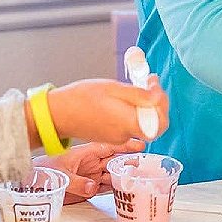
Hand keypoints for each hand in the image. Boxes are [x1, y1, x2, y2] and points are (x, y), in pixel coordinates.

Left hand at [33, 139, 145, 203]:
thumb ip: (77, 182)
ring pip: (113, 174)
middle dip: (129, 161)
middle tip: (145, 163)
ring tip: (140, 177)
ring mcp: (90, 175)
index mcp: (85, 153)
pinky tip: (126, 189)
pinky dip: (116, 188)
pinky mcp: (88, 188)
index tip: (139, 144)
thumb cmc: (43, 171)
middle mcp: (90, 163)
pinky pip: (106, 187)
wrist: (30, 183)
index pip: (109, 146)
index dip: (124, 145)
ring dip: (125, 175)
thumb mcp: (60, 175)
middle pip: (114, 160)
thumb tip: (92, 186)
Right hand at [46, 77, 168, 145]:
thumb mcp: (113, 88)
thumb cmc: (81, 98)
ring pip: (142, 122)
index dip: (163, 104)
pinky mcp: (112, 136)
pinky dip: (133, 111)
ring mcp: (119, 137)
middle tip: (149, 83)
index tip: (154, 85)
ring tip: (135, 86)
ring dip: (145, 105)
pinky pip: (130, 124)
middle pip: (154, 123)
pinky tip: (124, 98)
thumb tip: (158, 96)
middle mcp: (126, 134)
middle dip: (156, 103)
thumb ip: (138, 95)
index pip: (161, 123)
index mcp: (128, 123)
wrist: (59, 113)